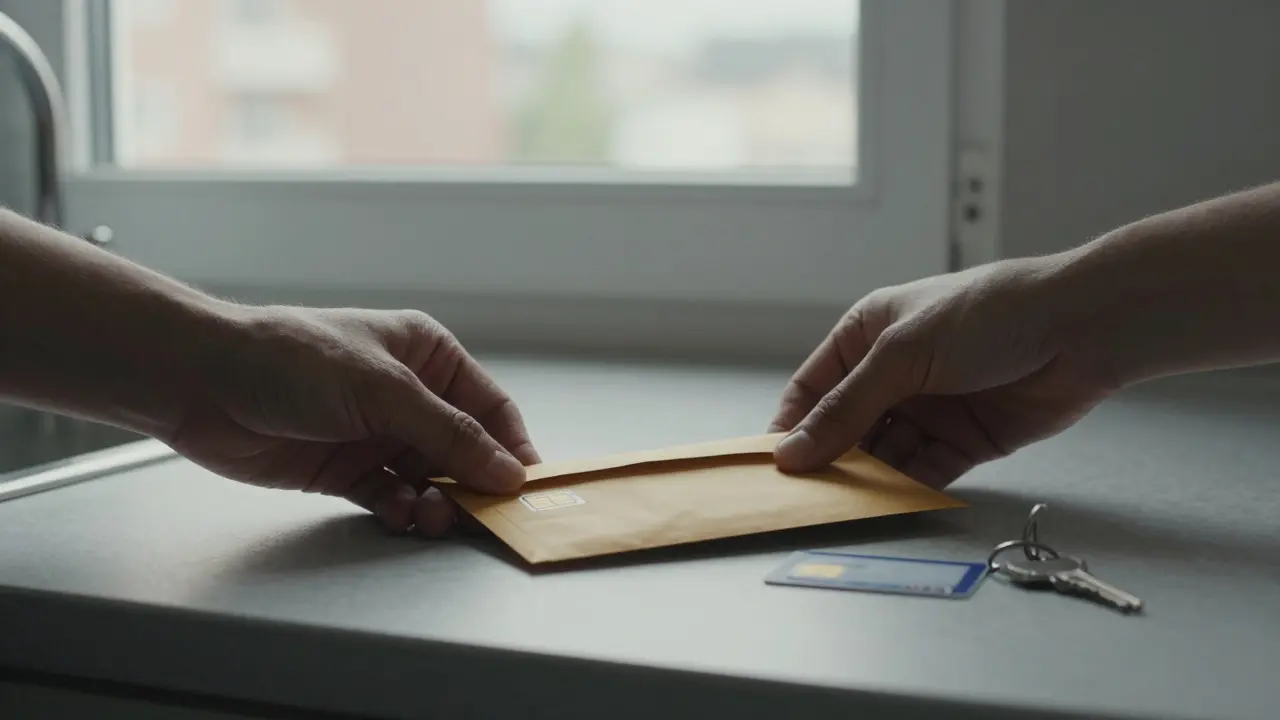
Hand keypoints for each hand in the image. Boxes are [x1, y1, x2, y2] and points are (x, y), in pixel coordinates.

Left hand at [168, 307, 538, 535]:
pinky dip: (400, 511)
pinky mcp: (346, 469)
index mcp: (427, 355)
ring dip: (436, 502)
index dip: (512, 447)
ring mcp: (376, 433)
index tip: (526, 489)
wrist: (201, 384)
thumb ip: (449, 434)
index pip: (490, 407)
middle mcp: (409, 395)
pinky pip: (390, 497)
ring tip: (430, 517)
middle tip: (477, 516)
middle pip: (463, 450)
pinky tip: (397, 514)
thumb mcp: (383, 390)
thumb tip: (508, 471)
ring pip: (429, 479)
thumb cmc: (292, 360)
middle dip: (472, 484)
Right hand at [770, 258, 1116, 488]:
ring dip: (866, 479)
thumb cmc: (988, 314)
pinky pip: (923, 471)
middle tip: (805, 496)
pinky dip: (907, 489)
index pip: (813, 387)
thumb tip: (794, 451)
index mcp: (868, 334)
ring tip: (844, 506)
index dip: (791, 424)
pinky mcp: (964, 440)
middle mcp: (894, 372)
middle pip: (845, 427)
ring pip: (883, 454)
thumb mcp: (902, 354)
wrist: (1080, 329)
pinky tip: (890, 505)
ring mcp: (929, 408)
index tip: (771, 464)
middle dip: (828, 459)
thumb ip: (846, 408)